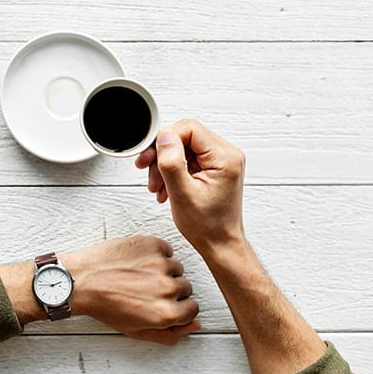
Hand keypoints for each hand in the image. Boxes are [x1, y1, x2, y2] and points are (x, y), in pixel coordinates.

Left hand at [62, 235, 199, 344]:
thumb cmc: (105, 305)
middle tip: (145, 289)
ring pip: (176, 267)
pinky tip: (137, 261)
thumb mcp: (136, 330)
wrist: (82, 280)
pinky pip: (166, 249)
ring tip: (138, 275)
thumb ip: (170, 334)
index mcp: (166, 313)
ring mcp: (160, 264)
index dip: (177, 307)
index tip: (162, 303)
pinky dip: (155, 254)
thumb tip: (196, 325)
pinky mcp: (152, 244)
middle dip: (170, 289)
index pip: (193, 308)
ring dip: (162, 271)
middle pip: (186, 287)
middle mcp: (167, 288)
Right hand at [135, 119, 245, 256]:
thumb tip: (164, 137)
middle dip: (162, 154)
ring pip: (183, 148)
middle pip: (185, 137)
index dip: (165, 139)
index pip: (190, 129)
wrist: (219, 244)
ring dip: (165, 165)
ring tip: (156, 186)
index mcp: (224, 158)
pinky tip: (165, 188)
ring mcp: (221, 162)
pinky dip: (172, 171)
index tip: (150, 155)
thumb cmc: (208, 226)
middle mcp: (226, 156)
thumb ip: (171, 162)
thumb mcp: (182, 193)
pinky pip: (188, 159)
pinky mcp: (214, 169)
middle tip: (147, 169)